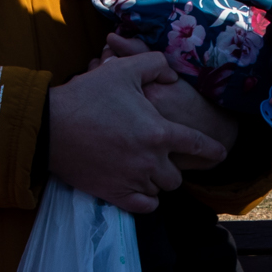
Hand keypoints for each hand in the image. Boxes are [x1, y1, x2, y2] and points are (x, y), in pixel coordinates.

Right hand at [47, 49, 229, 212]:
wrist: (51, 127)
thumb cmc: (88, 96)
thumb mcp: (123, 69)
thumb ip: (154, 65)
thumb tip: (172, 76)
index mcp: (159, 132)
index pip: (197, 145)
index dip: (213, 150)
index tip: (220, 154)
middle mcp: (151, 161)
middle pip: (177, 176)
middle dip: (174, 167)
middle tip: (161, 157)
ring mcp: (133, 180)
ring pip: (160, 190)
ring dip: (157, 181)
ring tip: (147, 170)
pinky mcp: (114, 194)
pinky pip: (144, 207)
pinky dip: (146, 200)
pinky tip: (140, 190)